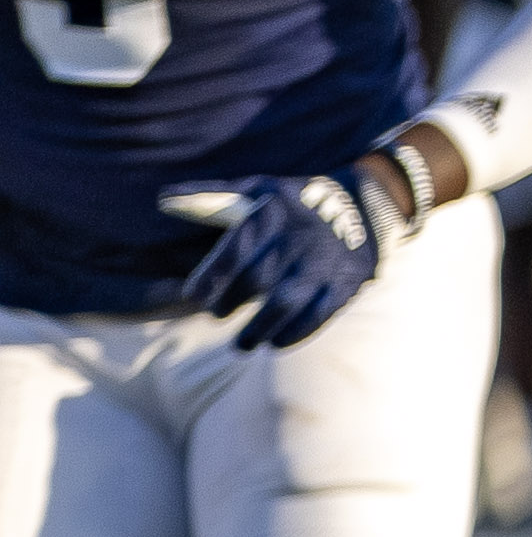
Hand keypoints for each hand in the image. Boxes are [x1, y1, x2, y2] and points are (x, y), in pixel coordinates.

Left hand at [158, 167, 392, 349]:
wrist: (363, 209)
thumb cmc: (292, 204)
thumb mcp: (257, 191)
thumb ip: (210, 199)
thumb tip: (163, 200)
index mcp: (272, 213)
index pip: (236, 248)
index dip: (212, 275)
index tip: (193, 296)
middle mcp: (298, 238)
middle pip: (258, 278)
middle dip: (231, 301)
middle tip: (215, 315)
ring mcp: (323, 263)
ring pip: (287, 302)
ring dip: (260, 328)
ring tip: (241, 345)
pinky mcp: (345, 284)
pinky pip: (319, 315)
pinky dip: (296, 333)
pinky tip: (276, 343)